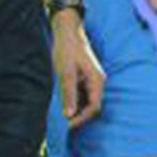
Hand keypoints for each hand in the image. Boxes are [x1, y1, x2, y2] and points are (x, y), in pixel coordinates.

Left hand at [51, 9, 103, 126]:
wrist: (67, 30)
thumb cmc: (67, 49)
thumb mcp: (66, 72)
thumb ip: (68, 94)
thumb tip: (68, 115)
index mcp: (97, 81)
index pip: (94, 108)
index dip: (81, 119)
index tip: (66, 126)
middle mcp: (97, 83)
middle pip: (91, 107)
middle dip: (78, 117)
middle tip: (61, 124)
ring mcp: (91, 81)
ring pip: (86, 102)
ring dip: (74, 110)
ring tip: (59, 116)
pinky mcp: (84, 79)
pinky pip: (81, 96)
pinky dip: (73, 102)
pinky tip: (62, 105)